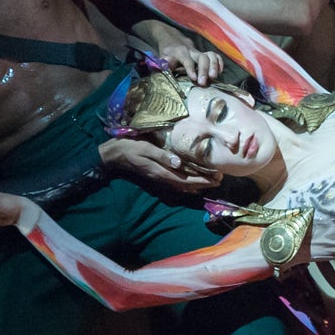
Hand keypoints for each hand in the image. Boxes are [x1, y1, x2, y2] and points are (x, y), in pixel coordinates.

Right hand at [100, 137, 220, 192]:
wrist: (114, 155)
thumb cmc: (131, 148)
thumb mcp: (146, 148)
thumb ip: (162, 155)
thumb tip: (178, 162)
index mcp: (161, 172)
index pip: (186, 180)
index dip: (202, 181)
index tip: (217, 177)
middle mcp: (162, 179)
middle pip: (187, 186)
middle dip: (204, 184)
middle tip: (220, 179)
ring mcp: (160, 179)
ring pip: (183, 186)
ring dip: (198, 185)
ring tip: (212, 180)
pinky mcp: (158, 176)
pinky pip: (176, 183)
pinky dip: (188, 184)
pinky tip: (194, 183)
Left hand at [158, 44, 221, 85]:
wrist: (174, 41)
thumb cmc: (168, 53)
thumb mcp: (163, 56)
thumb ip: (165, 62)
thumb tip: (166, 65)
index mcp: (181, 52)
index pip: (187, 60)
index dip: (191, 69)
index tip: (194, 78)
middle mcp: (192, 51)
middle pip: (202, 58)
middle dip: (204, 70)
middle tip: (203, 82)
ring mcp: (201, 52)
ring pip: (211, 56)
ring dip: (214, 66)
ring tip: (214, 77)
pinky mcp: (206, 54)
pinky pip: (216, 56)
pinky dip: (220, 63)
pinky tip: (219, 72)